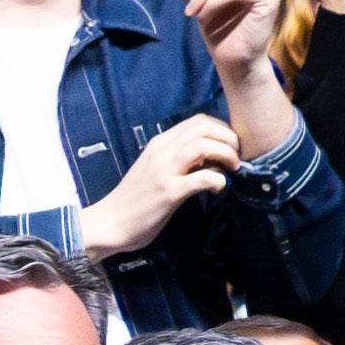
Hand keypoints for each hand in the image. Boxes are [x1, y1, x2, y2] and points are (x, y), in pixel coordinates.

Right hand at [78, 107, 247, 252]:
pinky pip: (202, 177)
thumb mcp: (154, 169)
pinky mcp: (168, 193)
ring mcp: (163, 172)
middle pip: (204, 127)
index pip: (198, 121)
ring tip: (232, 169)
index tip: (228, 147)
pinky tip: (217, 188)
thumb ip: (177, 159)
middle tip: (236, 157)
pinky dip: (218, 180)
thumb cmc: (135, 200)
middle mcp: (161, 152)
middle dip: (229, 139)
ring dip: (226, 155)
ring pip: (203, 146)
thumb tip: (211, 158)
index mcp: (159, 144)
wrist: (108, 223)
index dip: (222, 129)